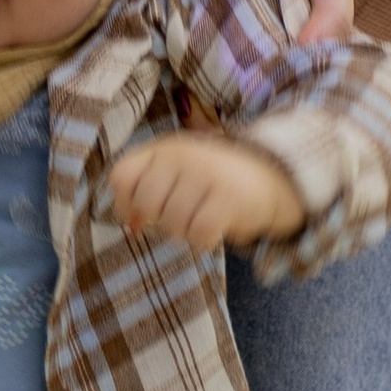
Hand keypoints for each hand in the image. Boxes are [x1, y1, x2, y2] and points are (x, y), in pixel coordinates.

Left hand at [106, 127, 302, 251]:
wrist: (268, 174)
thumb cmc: (211, 179)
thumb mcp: (176, 173)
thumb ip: (147, 191)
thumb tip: (132, 228)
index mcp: (163, 148)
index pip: (122, 176)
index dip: (124, 204)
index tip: (139, 216)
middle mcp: (182, 155)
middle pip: (146, 203)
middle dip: (159, 220)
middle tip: (179, 217)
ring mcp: (206, 174)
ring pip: (173, 223)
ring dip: (184, 232)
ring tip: (199, 219)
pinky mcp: (230, 196)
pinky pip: (200, 234)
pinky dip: (203, 241)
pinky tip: (212, 230)